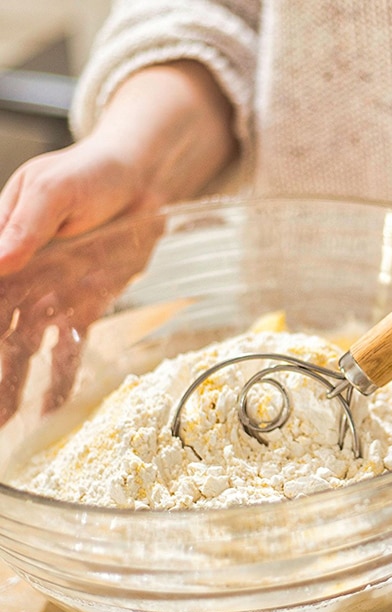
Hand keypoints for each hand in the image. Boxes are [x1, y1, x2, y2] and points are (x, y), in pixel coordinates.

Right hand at [0, 59, 237, 423]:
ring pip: (23, 347)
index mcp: (0, 245)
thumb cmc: (90, 175)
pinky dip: (59, 376)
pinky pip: (68, 347)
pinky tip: (50, 406)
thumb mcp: (54, 191)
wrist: (141, 184)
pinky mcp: (83, 306)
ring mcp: (50, 295)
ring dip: (12, 384)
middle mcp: (19, 277)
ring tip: (3, 420)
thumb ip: (25, 226)